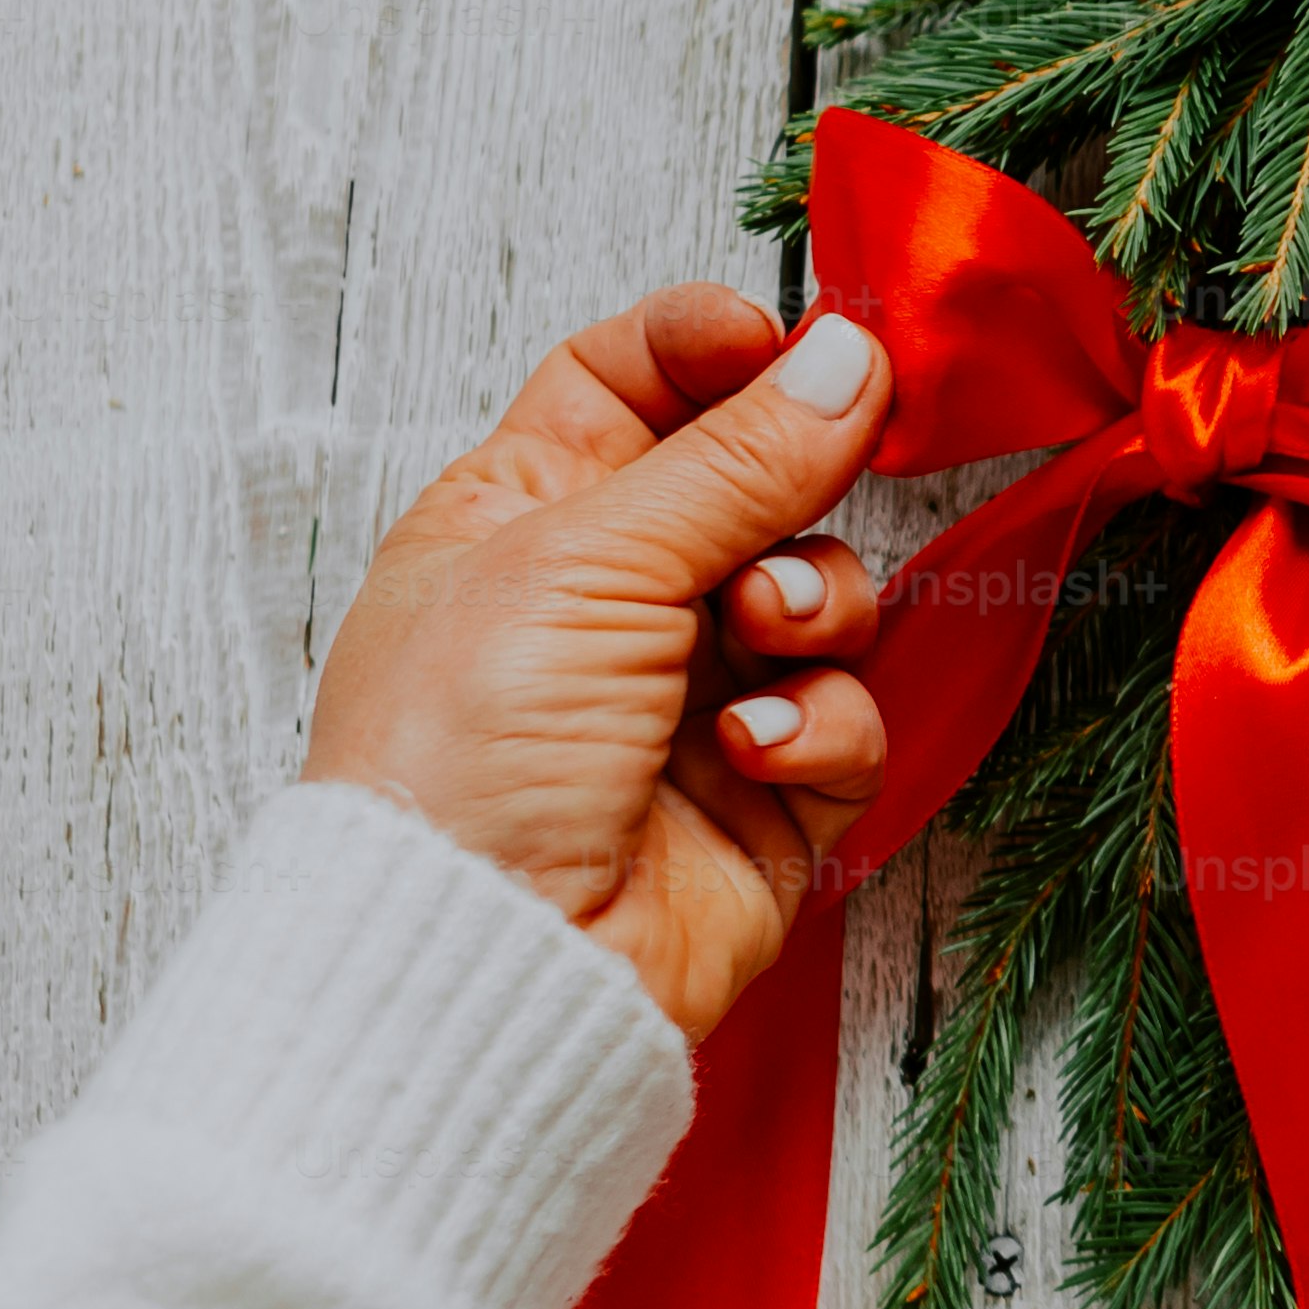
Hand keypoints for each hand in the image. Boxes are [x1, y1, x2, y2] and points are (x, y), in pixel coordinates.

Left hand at [302, 286, 900, 1035]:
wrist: (483, 964)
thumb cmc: (461, 758)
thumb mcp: (584, 560)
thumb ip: (734, 456)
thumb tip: (847, 357)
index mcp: (518, 518)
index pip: (626, 383)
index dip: (712, 352)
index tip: (790, 343)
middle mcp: (608, 600)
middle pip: (750, 481)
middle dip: (794, 477)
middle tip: (829, 458)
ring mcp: (692, 697)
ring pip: (821, 594)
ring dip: (812, 604)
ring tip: (762, 642)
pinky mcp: (767, 793)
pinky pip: (846, 716)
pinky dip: (818, 723)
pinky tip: (756, 748)